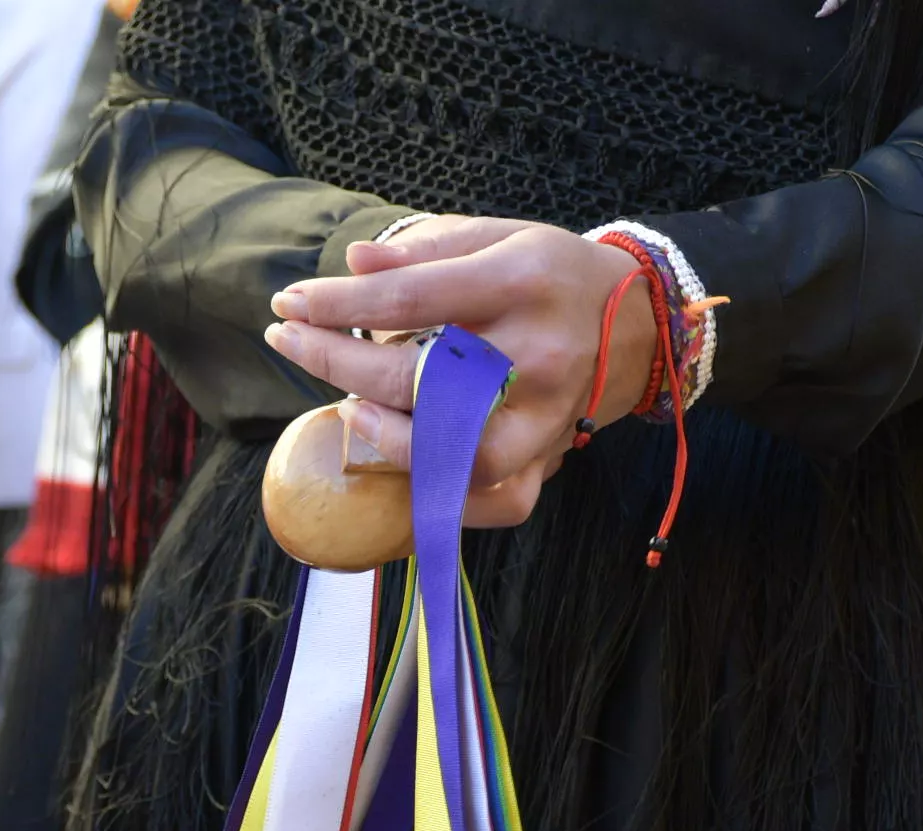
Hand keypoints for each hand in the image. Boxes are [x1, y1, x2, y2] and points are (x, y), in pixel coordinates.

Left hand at [264, 217, 654, 526]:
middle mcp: (538, 352)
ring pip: (452, 452)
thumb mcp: (494, 238)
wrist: (635, 322)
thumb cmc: (546, 274)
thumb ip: (423, 251)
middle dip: (334, 361)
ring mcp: (547, 415)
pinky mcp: (550, 459)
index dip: (336, 307)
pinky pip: (490, 499)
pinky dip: (441, 494)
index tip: (288, 305)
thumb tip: (353, 263)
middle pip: (416, 376)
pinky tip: (404, 460)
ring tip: (349, 407)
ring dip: (385, 437)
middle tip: (289, 341)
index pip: (409, 300)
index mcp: (522, 282)